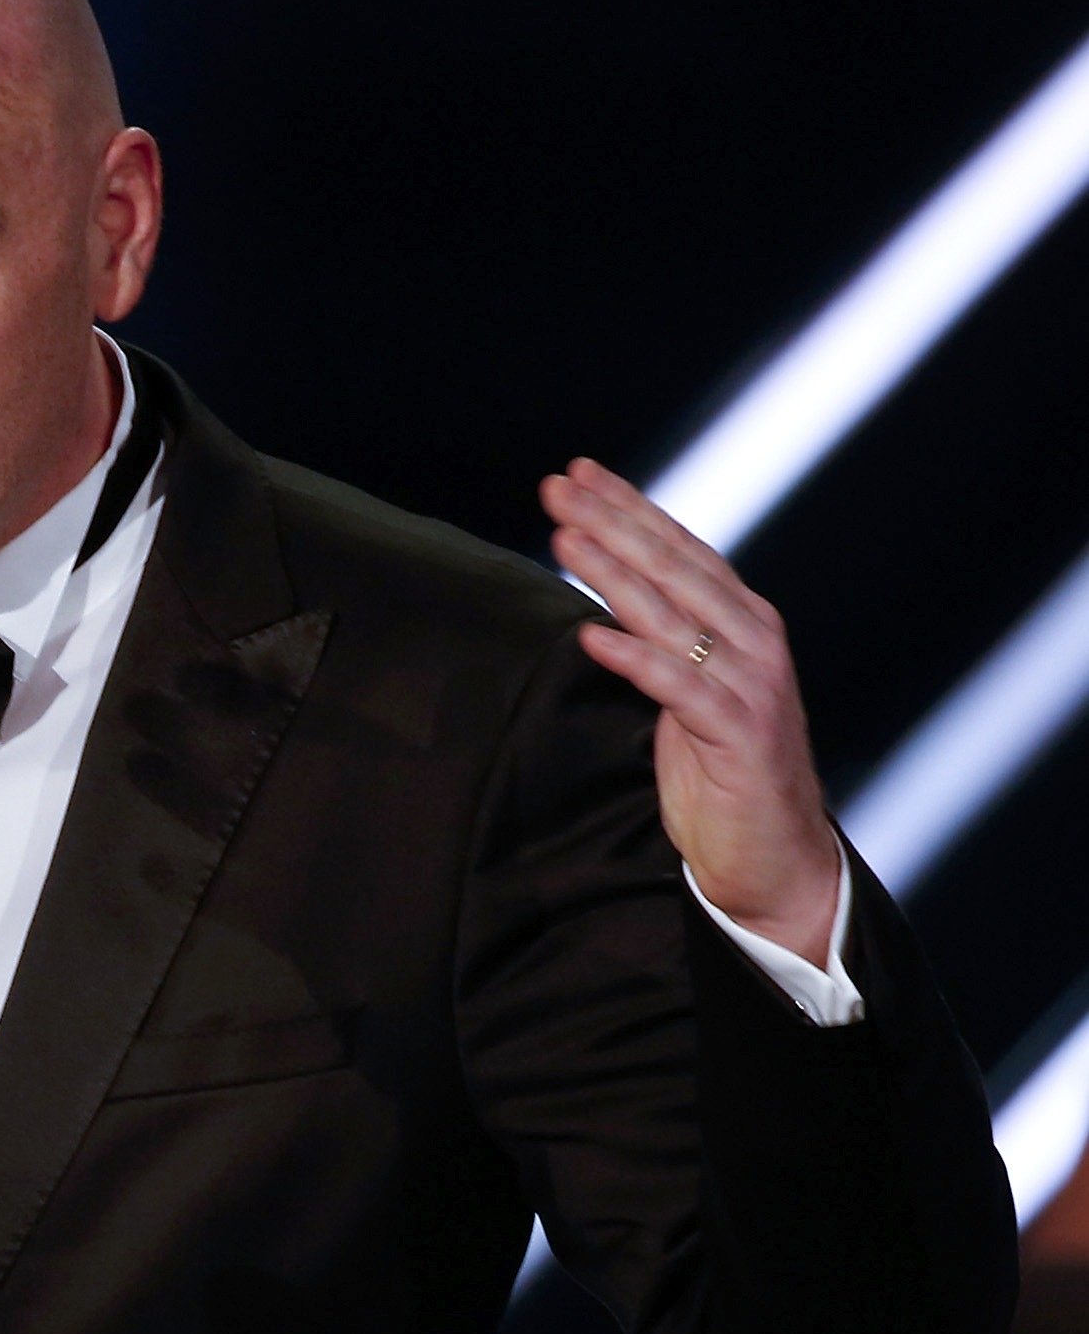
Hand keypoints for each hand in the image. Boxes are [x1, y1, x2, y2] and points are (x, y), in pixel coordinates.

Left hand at [542, 460, 841, 959]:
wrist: (776, 858)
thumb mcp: (689, 696)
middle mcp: (753, 641)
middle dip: (612, 522)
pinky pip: (678, 687)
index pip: (679, 551)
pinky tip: (591, 634)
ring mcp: (750, 684)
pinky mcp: (738, 734)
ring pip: (671, 614)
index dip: (629, 509)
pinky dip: (635, 658)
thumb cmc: (725, 776)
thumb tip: (609, 605)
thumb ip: (665, 645)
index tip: (578, 474)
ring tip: (563, 535)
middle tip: (557, 485)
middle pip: (672, 567)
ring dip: (613, 572)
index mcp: (742, 624)